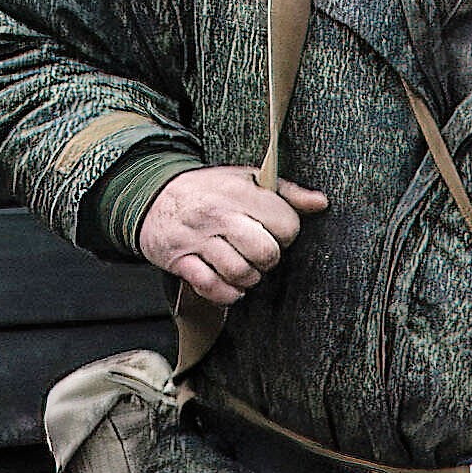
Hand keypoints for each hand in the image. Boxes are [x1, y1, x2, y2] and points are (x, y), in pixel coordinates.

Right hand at [138, 165, 322, 303]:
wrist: (151, 195)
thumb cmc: (209, 191)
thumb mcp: (246, 179)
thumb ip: (287, 193)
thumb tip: (320, 203)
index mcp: (239, 192)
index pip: (286, 225)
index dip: (286, 233)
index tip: (273, 231)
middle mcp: (217, 214)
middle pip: (265, 252)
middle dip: (269, 259)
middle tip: (259, 254)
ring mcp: (195, 238)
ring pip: (240, 272)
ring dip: (248, 278)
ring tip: (242, 267)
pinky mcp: (178, 260)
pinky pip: (212, 287)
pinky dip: (226, 293)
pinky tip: (228, 283)